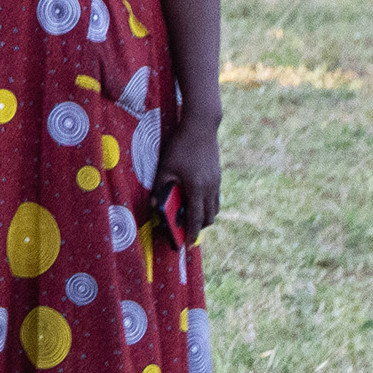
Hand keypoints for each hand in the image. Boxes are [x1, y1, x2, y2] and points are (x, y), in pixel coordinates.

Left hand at [154, 113, 221, 244]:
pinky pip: (214, 198)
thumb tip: (154, 207)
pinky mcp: (217, 176)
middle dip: (197, 227)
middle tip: (184, 232)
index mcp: (197, 188)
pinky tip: (194, 201)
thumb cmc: (180, 147)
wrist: (201, 127)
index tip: (186, 245)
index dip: (190, 233)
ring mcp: (216, 182)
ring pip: (214, 208)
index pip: (195, 218)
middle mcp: (210, 188)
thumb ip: (159, 188)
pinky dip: (206, 205)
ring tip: (189, 218)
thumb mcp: (164, 168)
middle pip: (207, 217)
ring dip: (203, 216)